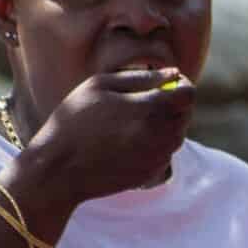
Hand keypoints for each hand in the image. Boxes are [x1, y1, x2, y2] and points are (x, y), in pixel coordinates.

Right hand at [13, 69, 196, 211]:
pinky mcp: (151, 174)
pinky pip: (165, 154)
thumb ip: (141, 77)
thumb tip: (172, 74)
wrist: (59, 169)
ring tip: (132, 122)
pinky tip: (127, 142)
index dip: (182, 85)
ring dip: (164, 125)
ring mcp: (157, 158)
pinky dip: (154, 145)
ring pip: (177, 135)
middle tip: (144, 102)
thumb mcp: (100, 86)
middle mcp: (160, 135)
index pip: (189, 94)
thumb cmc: (74, 121)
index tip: (167, 84)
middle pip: (185, 115)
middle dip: (172, 105)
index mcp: (150, 109)